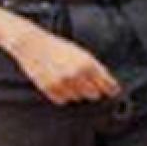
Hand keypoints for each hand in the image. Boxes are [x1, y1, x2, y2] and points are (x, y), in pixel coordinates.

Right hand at [6, 22, 120, 105]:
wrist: (33, 45)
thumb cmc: (59, 47)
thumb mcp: (82, 53)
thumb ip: (96, 68)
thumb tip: (110, 84)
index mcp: (88, 63)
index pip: (107, 84)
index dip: (112, 89)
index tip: (113, 92)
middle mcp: (76, 74)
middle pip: (94, 94)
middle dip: (93, 90)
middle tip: (88, 84)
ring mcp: (62, 82)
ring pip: (78, 98)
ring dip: (77, 93)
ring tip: (70, 81)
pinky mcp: (49, 89)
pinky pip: (63, 100)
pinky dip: (63, 95)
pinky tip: (60, 85)